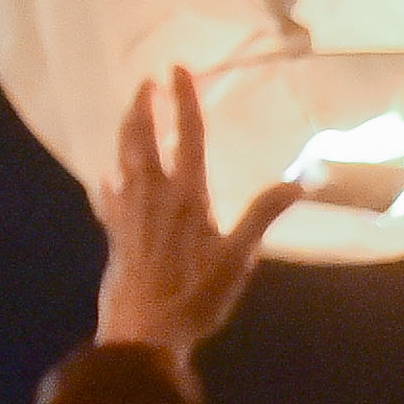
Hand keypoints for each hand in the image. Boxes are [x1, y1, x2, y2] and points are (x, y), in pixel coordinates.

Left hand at [94, 70, 303, 364]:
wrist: (143, 335)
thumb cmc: (195, 297)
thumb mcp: (238, 258)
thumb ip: (263, 215)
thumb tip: (300, 181)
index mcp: (187, 195)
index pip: (187, 136)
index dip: (183, 100)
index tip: (177, 68)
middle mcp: (153, 195)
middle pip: (143, 140)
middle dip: (143, 107)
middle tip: (145, 83)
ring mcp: (128, 214)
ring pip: (122, 160)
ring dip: (125, 133)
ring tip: (130, 114)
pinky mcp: (114, 236)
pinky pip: (107, 200)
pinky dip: (106, 184)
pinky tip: (103, 179)